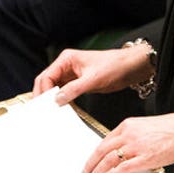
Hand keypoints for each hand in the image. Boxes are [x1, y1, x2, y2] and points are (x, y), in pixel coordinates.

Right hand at [32, 47, 151, 104]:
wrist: (130, 68)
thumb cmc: (114, 66)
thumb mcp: (93, 79)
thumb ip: (74, 89)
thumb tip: (57, 99)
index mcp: (66, 59)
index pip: (47, 76)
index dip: (44, 91)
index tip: (45, 106)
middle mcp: (66, 65)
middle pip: (46, 82)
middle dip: (43, 96)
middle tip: (42, 112)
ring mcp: (71, 75)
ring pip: (54, 88)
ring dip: (51, 99)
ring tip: (49, 113)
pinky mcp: (77, 83)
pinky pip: (64, 93)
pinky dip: (61, 101)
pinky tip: (61, 110)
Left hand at [82, 113, 173, 172]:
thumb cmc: (170, 128)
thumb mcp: (145, 126)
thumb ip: (131, 136)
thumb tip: (122, 150)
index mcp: (128, 125)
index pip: (105, 140)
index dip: (95, 153)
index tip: (91, 161)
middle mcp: (128, 134)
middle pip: (102, 150)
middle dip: (91, 164)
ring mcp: (135, 146)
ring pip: (109, 160)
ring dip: (98, 171)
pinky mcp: (144, 158)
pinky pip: (122, 168)